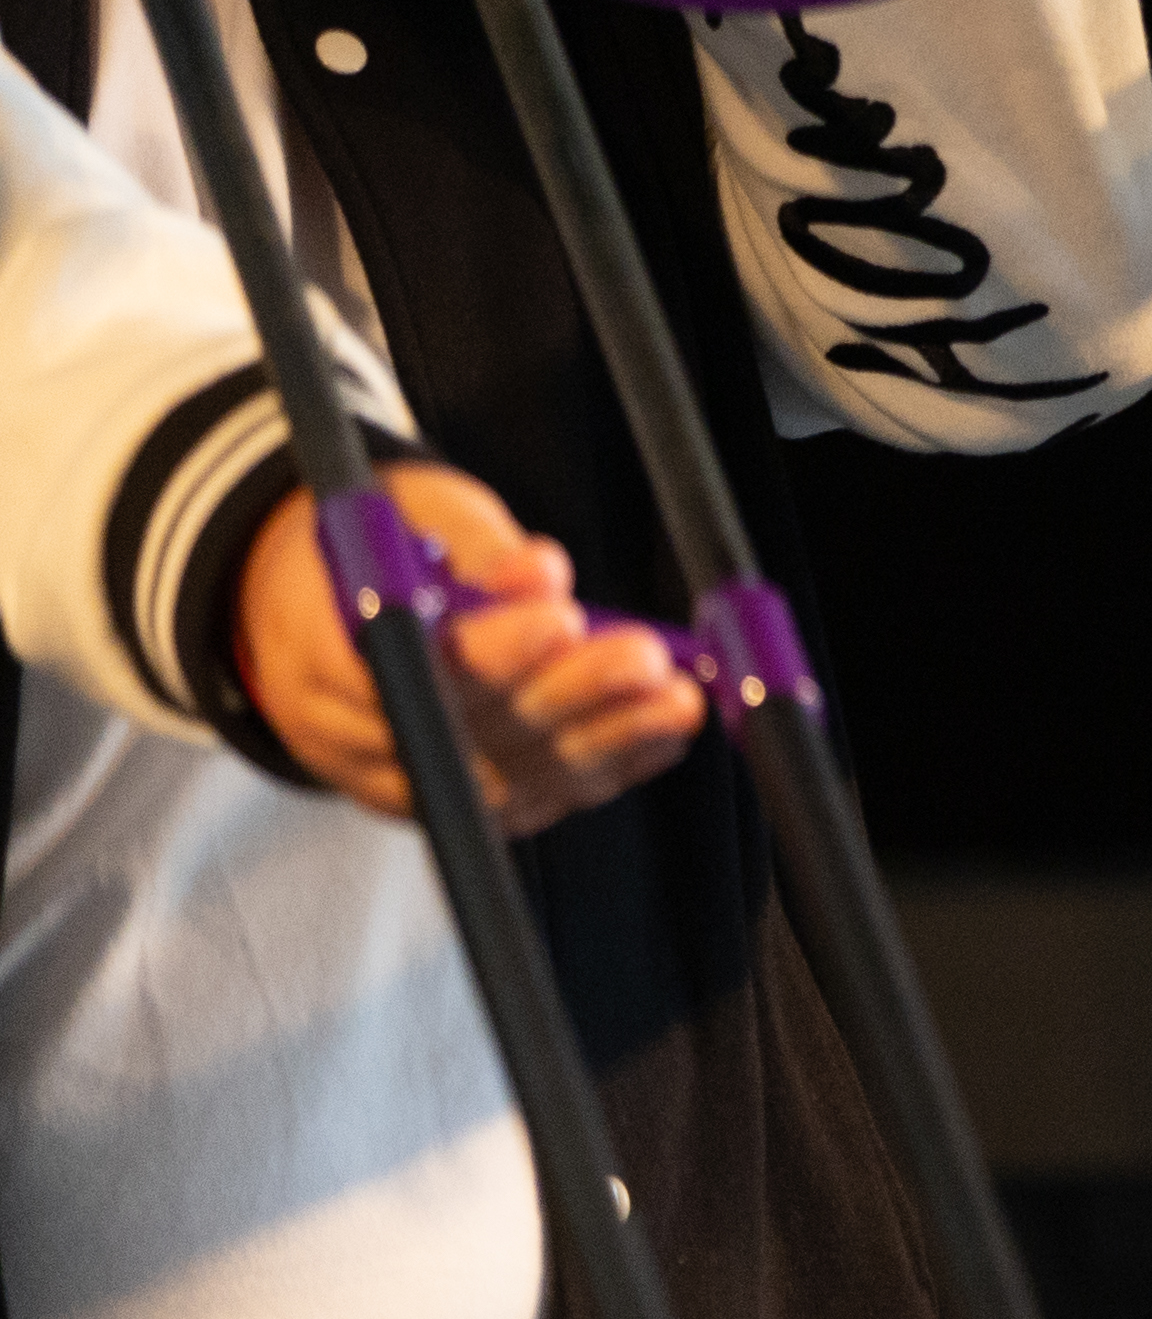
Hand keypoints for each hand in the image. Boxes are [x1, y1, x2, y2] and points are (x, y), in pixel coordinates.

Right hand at [231, 465, 706, 831]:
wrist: (305, 611)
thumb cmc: (381, 548)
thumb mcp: (415, 515)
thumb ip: (478, 545)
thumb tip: (540, 572)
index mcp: (323, 647)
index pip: (409, 665)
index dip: (490, 650)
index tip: (563, 618)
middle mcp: (346, 732)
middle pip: (466, 730)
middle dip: (568, 696)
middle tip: (649, 659)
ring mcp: (388, 780)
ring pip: (501, 781)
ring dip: (599, 746)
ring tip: (678, 705)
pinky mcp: (436, 804)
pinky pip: (518, 803)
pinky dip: (592, 775)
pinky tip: (658, 742)